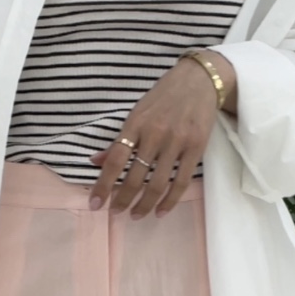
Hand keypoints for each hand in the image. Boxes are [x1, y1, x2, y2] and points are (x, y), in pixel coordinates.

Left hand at [88, 53, 232, 218]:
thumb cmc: (164, 96)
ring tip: (136, 215)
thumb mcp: (137, 112)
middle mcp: (154, 133)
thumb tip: (95, 161)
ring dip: (144, 204)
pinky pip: (181, 182)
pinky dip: (170, 201)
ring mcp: (176, 142)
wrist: (199, 80)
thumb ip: (119, 139)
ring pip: (157, 183)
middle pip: (135, 177)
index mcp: (135, 123)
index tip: (95, 204)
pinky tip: (160, 211)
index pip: (115, 160)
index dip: (103, 184)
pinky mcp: (196, 148)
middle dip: (123, 200)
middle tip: (116, 213)